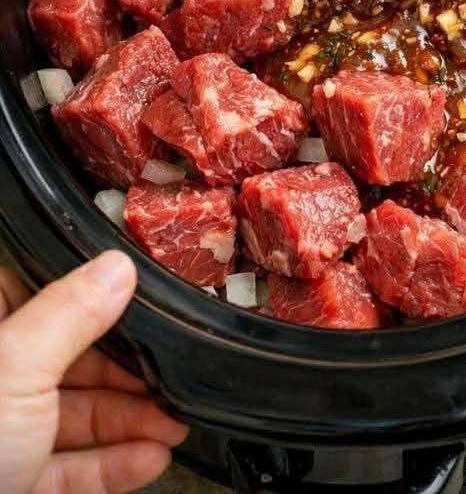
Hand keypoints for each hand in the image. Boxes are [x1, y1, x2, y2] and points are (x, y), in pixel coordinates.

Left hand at [0, 250, 187, 492]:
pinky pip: (67, 469)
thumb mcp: (14, 366)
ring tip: (175, 422)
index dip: (95, 301)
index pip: (42, 296)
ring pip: (72, 416)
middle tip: (170, 376)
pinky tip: (150, 459)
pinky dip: (110, 465)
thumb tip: (115, 267)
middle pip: (67, 359)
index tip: (145, 305)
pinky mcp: (11, 485)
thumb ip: (70, 313)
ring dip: (128, 421)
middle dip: (125, 373)